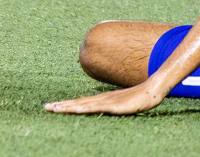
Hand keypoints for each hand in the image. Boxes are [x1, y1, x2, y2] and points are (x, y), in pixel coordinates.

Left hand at [45, 80, 166, 115]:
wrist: (154, 88)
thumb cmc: (140, 96)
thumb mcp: (123, 101)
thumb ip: (114, 103)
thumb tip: (107, 105)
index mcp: (103, 99)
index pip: (81, 102)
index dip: (67, 104)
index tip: (53, 106)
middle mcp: (102, 99)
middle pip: (79, 102)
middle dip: (62, 105)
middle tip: (45, 107)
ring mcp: (108, 101)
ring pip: (84, 104)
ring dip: (68, 107)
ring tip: (54, 109)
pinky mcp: (115, 105)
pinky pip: (97, 107)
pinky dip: (85, 108)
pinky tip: (76, 110)